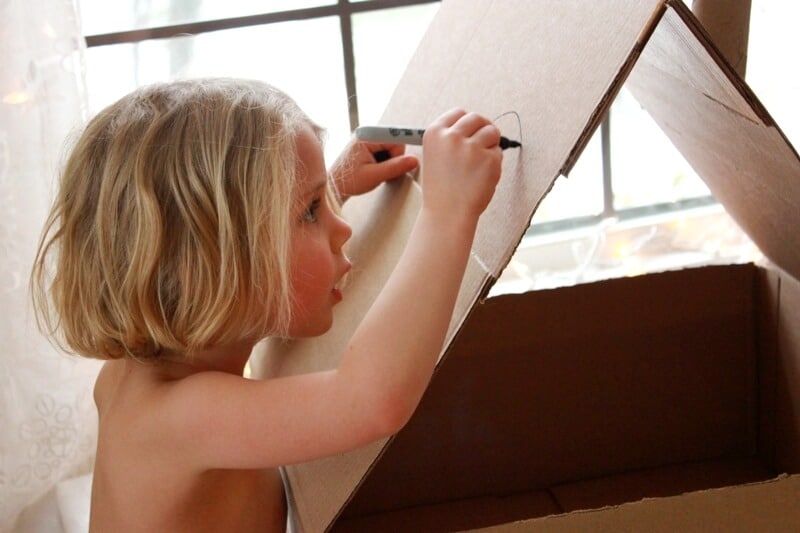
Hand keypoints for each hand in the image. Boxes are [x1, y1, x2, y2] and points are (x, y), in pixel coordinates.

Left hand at [329, 138, 418, 201]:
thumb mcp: (374, 176)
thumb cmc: (348, 181)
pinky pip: (383, 151)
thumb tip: (413, 161)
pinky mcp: (366, 146)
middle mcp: (366, 134)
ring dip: (389, 162)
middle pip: (394, 143)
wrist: (334, 187)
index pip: (395, 138)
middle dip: (393, 159)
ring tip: (377, 172)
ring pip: (390, 149)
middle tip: (383, 172)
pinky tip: (375, 170)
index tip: (411, 160)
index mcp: (366, 136)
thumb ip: (395, 167)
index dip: (400, 153)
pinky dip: (384, 162)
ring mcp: (365, 139)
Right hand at [420, 109, 502, 224]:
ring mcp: (471, 147)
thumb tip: (475, 125)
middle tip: (483, 144)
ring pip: (492, 132)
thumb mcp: (435, 156)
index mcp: (434, 133)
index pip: (458, 113)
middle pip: (477, 118)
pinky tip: (482, 176)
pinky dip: (495, 162)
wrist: (447, 213)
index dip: (468, 122)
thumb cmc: (442, 189)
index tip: (472, 130)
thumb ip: (450, 138)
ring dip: (491, 144)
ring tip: (480, 164)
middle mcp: (451, 136)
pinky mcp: (489, 159)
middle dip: (483, 129)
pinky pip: (498, 152)